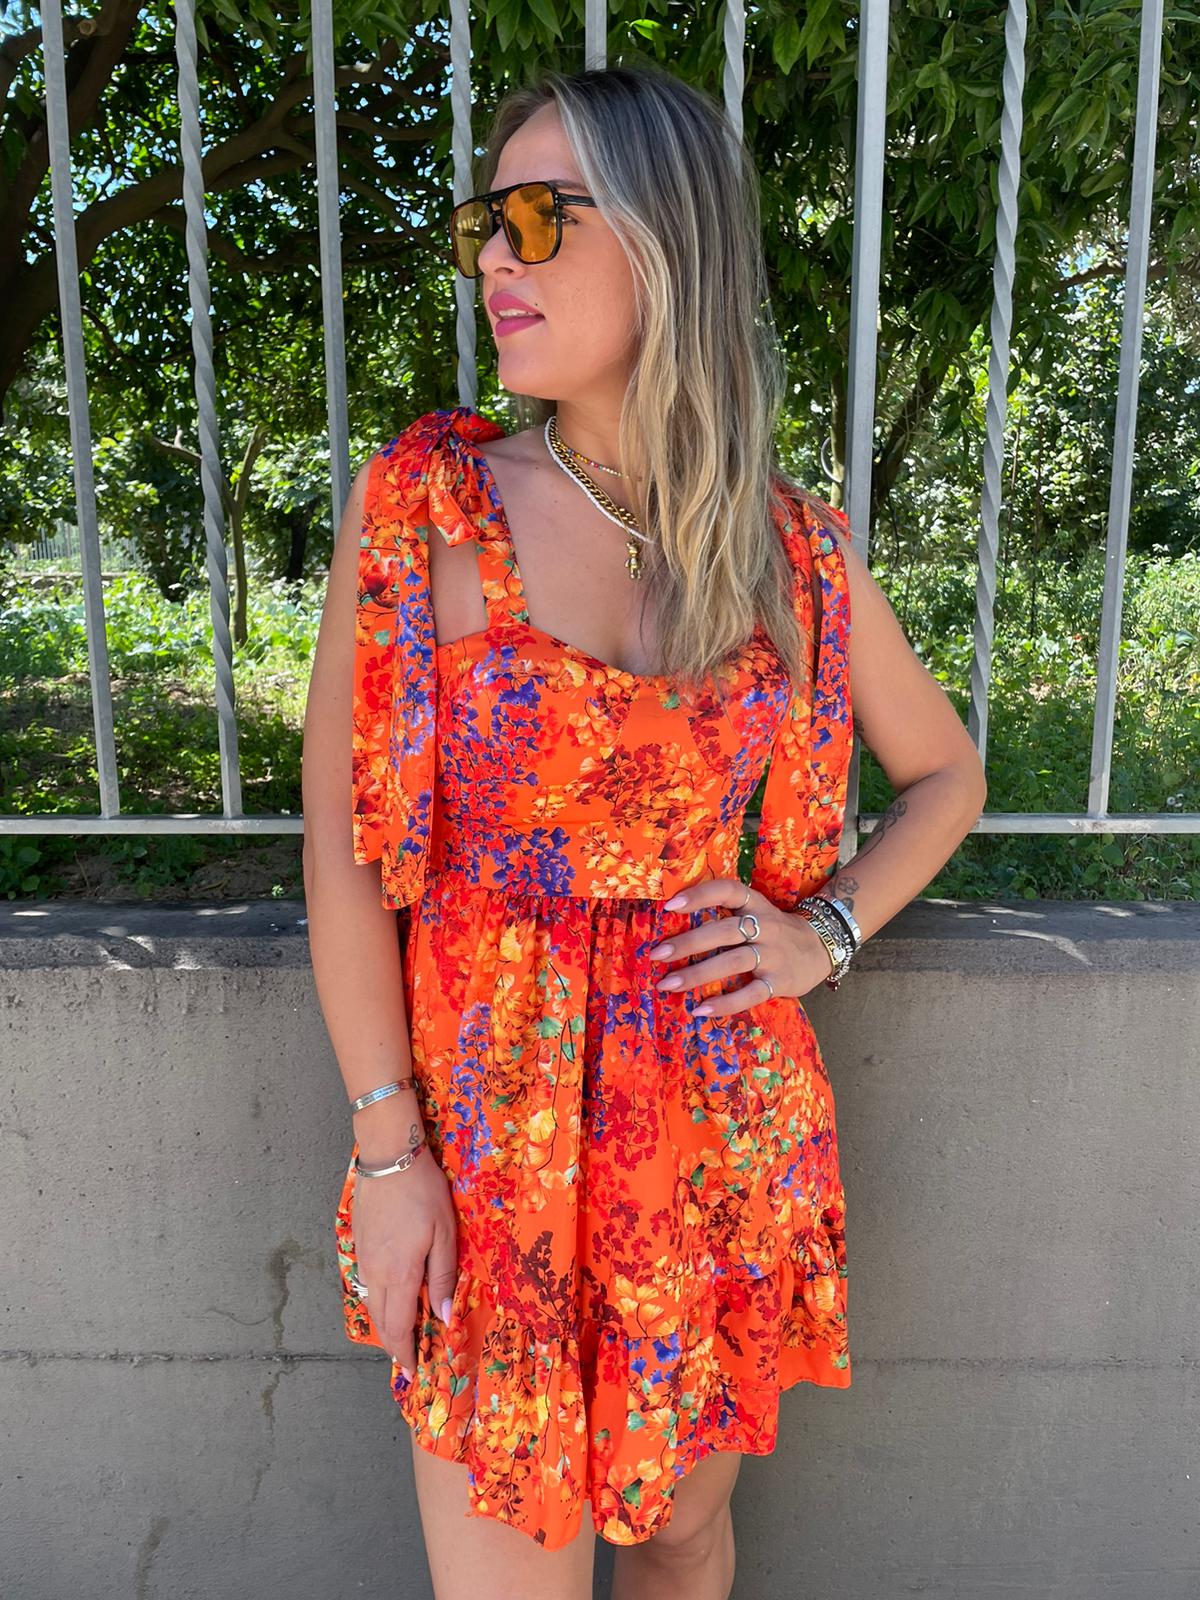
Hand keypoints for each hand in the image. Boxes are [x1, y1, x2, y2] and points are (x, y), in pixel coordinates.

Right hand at [352, 1142, 458, 1380]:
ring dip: (385, 1324)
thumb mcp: (444, 1233)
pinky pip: (366, 1285)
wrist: (388, 1158)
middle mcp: (375, 1273)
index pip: (398, 1327)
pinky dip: (378, 1302)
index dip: (405, 1353)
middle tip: (409, 1359)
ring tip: (401, 1335)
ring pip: (371, 1304)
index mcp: (399, 1274)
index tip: (413, 1372)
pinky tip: (389, 1299)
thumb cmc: (423, 1193)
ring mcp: (363, 1259)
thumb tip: (444, 1317)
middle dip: (394, 1345)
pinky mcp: (358, 1245)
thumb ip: (443, 1276)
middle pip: (381, 1321)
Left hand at [648, 878, 835, 1017]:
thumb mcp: (756, 912)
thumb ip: (726, 915)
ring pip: (732, 962)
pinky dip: (725, 1003)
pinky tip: (700, 1009)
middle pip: (724, 931)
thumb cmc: (774, 931)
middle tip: (656, 955)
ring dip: (697, 974)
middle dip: (688, 943)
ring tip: (667, 984)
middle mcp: (765, 926)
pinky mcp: (779, 982)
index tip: (670, 905)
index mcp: (755, 904)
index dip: (700, 895)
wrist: (821, 947)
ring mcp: (773, 954)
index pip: (728, 891)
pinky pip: (750, 994)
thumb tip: (673, 923)